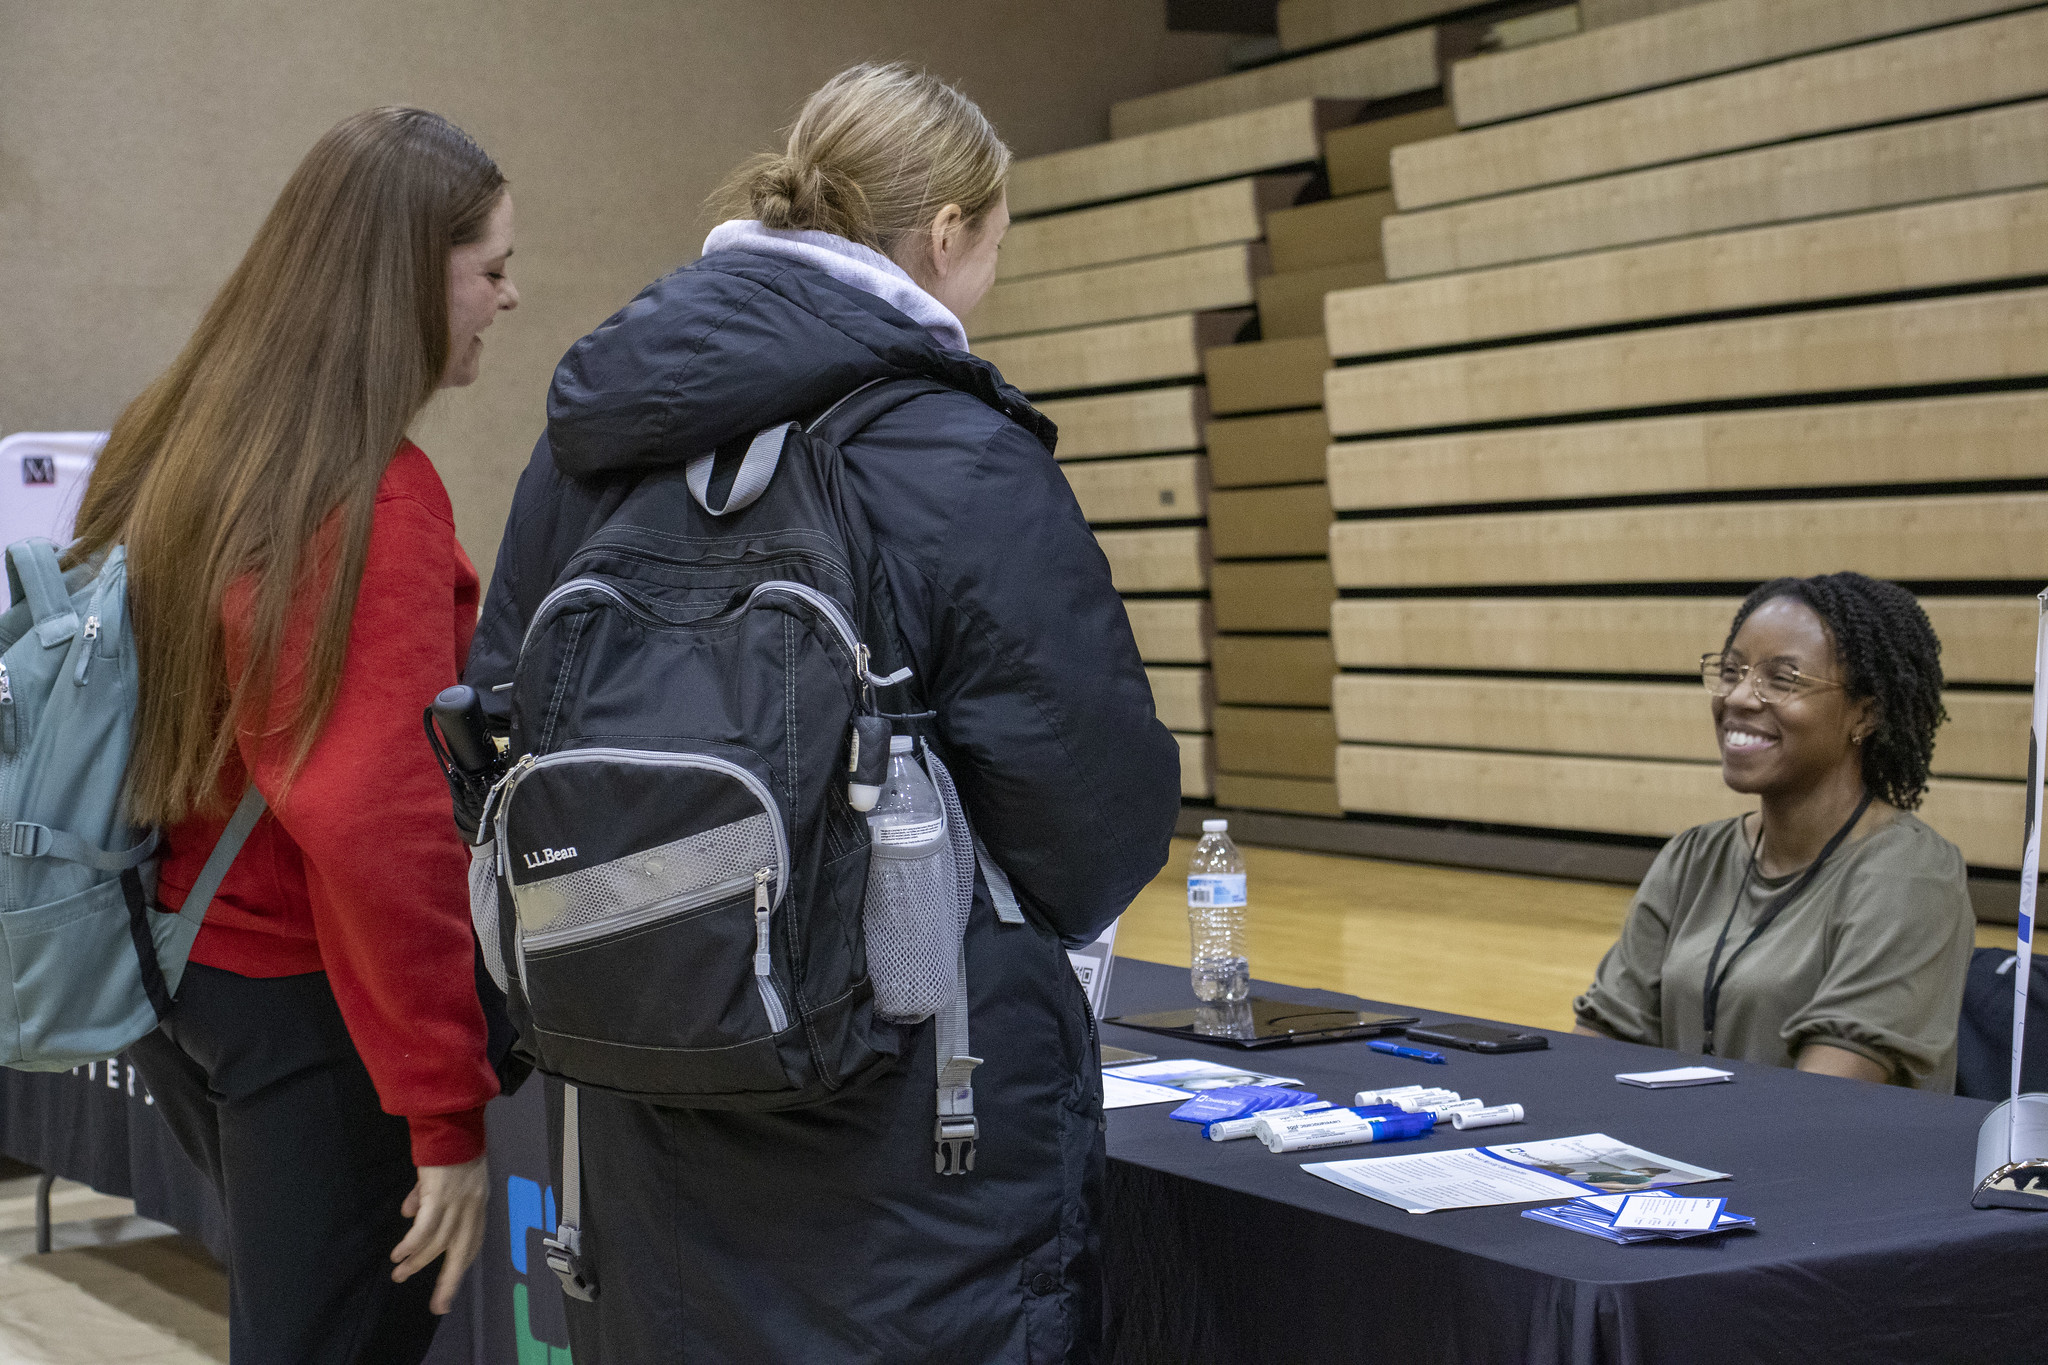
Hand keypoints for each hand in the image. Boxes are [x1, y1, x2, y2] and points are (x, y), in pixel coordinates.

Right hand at [391, 1154, 488, 1313]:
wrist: (451, 1124)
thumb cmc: (450, 1147)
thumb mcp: (448, 1177)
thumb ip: (428, 1197)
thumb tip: (408, 1214)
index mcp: (477, 1204)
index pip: (473, 1241)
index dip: (461, 1264)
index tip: (451, 1286)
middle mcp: (471, 1208)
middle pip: (461, 1252)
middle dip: (449, 1281)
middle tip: (438, 1305)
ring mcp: (457, 1203)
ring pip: (438, 1243)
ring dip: (418, 1262)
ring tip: (400, 1275)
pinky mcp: (439, 1196)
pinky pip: (425, 1228)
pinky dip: (412, 1244)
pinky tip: (400, 1255)